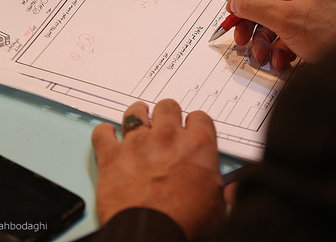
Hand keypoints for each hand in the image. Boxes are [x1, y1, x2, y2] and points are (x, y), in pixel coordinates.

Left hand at [92, 100, 225, 239]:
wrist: (152, 234)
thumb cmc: (187, 223)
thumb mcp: (220, 209)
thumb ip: (226, 192)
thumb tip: (233, 190)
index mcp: (198, 145)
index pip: (200, 117)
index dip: (196, 125)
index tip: (193, 132)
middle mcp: (168, 137)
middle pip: (168, 107)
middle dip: (168, 114)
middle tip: (165, 125)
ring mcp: (137, 143)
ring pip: (135, 112)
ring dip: (138, 115)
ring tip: (138, 121)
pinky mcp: (111, 156)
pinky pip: (102, 133)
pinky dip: (104, 133)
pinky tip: (108, 136)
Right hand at [227, 0, 335, 67]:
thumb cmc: (333, 35)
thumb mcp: (287, 19)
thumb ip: (256, 6)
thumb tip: (237, 1)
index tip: (234, 6)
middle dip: (253, 21)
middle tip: (240, 36)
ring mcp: (313, 8)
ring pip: (275, 18)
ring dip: (264, 39)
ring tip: (261, 55)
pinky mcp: (314, 28)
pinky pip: (287, 32)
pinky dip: (279, 47)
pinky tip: (280, 61)